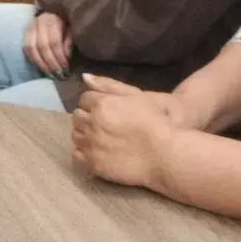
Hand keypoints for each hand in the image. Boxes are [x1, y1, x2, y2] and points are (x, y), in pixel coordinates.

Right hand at [23, 12, 72, 76]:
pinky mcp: (25, 32)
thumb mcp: (72, 28)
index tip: (66, 69)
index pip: (54, 42)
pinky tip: (42, 68)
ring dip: (40, 64)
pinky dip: (33, 60)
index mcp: (53, 19)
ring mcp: (30, 26)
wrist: (54, 9)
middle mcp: (39, 22)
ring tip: (50, 75)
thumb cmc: (66, 20)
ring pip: (31, 48)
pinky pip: (26, 48)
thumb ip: (69, 40)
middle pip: (42, 46)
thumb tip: (66, 56)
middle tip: (59, 75)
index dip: (59, 57)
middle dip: (50, 64)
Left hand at [72, 75, 179, 189]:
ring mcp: (91, 145)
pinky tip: (96, 149)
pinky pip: (76, 153)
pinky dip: (83, 149)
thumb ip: (108, 85)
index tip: (104, 108)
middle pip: (77, 116)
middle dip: (87, 116)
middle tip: (102, 122)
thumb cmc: (155, 121)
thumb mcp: (135, 95)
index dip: (94, 102)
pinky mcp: (93, 163)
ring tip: (100, 136)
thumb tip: (84, 77)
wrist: (165, 155)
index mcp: (101, 104)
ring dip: (84, 133)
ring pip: (75, 134)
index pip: (84, 99)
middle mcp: (92, 124)